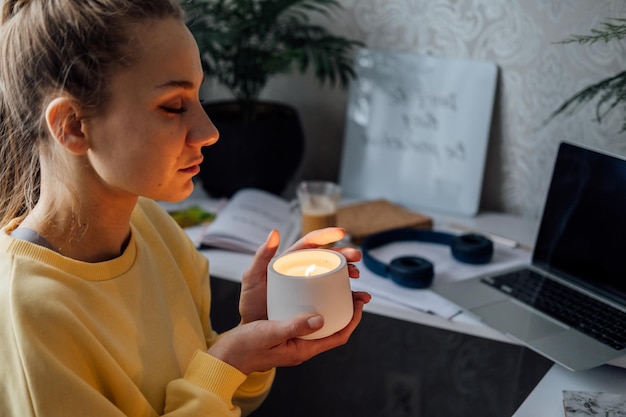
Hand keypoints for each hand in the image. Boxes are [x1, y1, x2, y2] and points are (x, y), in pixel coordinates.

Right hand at [208, 291, 370, 374]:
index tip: (360, 302)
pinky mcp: (287, 331)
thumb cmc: (246, 346)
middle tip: (355, 290)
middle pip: (334, 328)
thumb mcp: (270, 332)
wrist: (228, 355)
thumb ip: (294, 326)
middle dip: (347, 310)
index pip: (338, 336)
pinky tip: (313, 293)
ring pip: (322, 322)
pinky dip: (315, 306)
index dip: (352, 320)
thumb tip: (320, 319)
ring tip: (339, 288)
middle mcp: (303, 346)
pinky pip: (308, 319)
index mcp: (303, 349)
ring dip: (333, 307)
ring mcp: (295, 340)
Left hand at [239, 227, 362, 324]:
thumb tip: (275, 232)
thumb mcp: (253, 277)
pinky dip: (350, 297)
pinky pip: (337, 297)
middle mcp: (305, 271)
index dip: (327, 235)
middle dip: (345, 255)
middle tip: (356, 257)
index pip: (312, 243)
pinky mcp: (318, 304)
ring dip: (351, 275)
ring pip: (337, 276)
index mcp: (292, 260)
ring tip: (357, 279)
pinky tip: (359, 300)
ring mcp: (313, 288)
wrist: (254, 330)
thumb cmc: (252, 303)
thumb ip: (261, 255)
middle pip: (329, 258)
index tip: (341, 232)